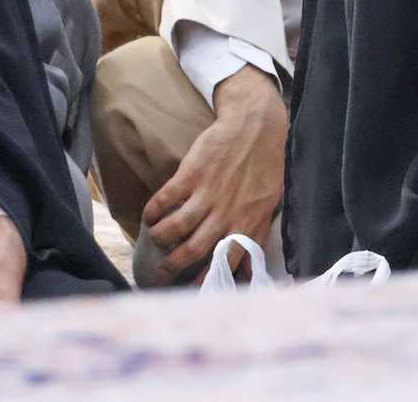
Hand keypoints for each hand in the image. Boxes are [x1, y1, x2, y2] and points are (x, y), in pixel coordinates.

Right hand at [142, 66, 286, 284]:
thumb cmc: (264, 168)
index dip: (205, 280)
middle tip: (160, 271)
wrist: (255, 128)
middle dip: (173, 266)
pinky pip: (165, 200)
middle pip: (193, 250)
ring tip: (155, 240)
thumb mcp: (267, 207)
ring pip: (176, 227)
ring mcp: (207, 194)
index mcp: (246, 224)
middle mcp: (225, 213)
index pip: (223, 262)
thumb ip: (255, 236)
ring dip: (160, 238)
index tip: (189, 289)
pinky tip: (149, 217)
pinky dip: (153, 212)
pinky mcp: (191, 174)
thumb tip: (248, 268)